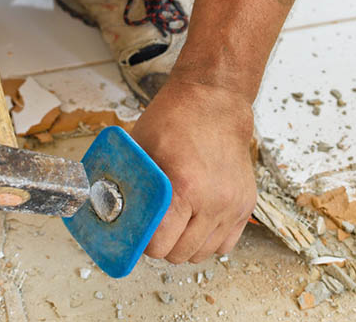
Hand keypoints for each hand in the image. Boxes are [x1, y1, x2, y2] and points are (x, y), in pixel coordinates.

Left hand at [130, 79, 257, 263]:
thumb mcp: (140, 149)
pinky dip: (210, 240)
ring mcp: (233, 204)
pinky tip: (198, 222)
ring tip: (177, 224)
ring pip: (205, 253)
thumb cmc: (176, 119)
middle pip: (181, 254)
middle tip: (156, 228)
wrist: (214, 100)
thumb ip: (129, 185)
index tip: (139, 231)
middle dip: (164, 245)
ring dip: (187, 245)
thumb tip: (109, 212)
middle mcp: (214, 200)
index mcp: (185, 187)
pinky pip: (226, 243)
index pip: (160, 245)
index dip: (144, 242)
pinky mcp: (246, 203)